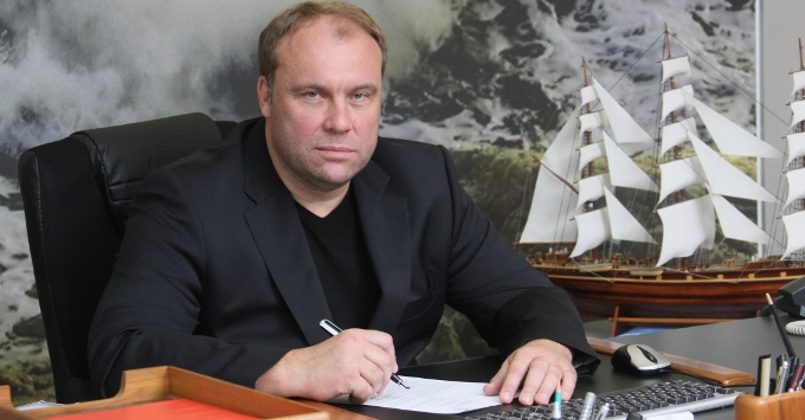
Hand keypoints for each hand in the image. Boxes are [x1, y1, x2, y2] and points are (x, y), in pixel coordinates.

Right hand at [254, 328, 397, 402]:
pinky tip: (354, 395)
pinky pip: (366, 390)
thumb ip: (363, 350)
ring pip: (378, 377)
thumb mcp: (343, 346)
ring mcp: (351, 360)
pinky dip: (363, 397)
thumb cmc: (318, 362)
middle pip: (385, 361)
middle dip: (385, 377)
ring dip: (373, 389)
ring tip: (363, 391)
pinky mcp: (347, 377)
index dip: (391, 356)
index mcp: (355, 335)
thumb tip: (388, 365)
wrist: (297, 371)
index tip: (389, 367)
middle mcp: (355, 345)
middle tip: (378, 386)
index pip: (386, 340)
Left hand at [483, 339, 574, 405]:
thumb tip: (488, 390)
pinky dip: (567, 388)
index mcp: (526, 354)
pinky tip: (563, 398)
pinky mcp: (569, 369)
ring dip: (547, 389)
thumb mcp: (513, 362)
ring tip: (540, 401)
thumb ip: (501, 378)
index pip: (516, 369)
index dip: (510, 384)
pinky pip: (570, 378)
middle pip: (537, 371)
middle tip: (525, 401)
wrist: (551, 345)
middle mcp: (542, 357)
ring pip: (553, 375)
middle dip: (531, 387)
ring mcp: (556, 363)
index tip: (505, 397)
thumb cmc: (530, 357)